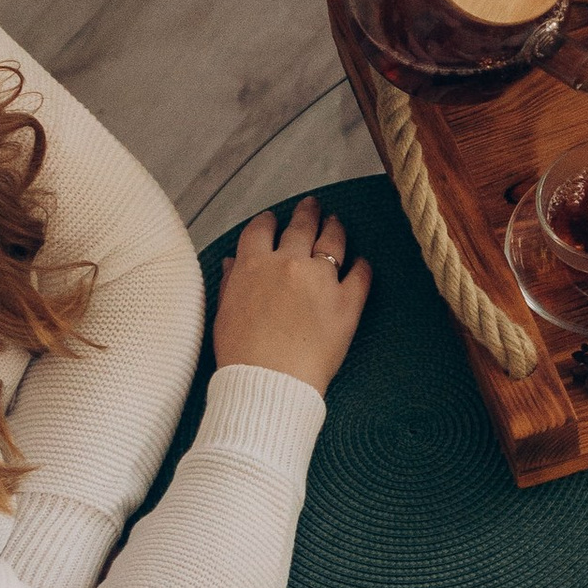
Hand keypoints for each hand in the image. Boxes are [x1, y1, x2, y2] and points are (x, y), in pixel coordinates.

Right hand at [212, 196, 371, 392]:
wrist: (269, 381)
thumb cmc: (241, 355)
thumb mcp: (225, 313)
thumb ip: (230, 283)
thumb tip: (233, 263)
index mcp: (254, 265)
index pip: (261, 229)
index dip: (268, 221)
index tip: (273, 219)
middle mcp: (288, 263)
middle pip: (300, 226)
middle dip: (307, 213)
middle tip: (312, 206)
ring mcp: (321, 280)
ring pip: (332, 241)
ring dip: (334, 227)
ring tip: (336, 222)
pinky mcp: (347, 302)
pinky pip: (360, 274)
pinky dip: (362, 265)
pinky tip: (362, 262)